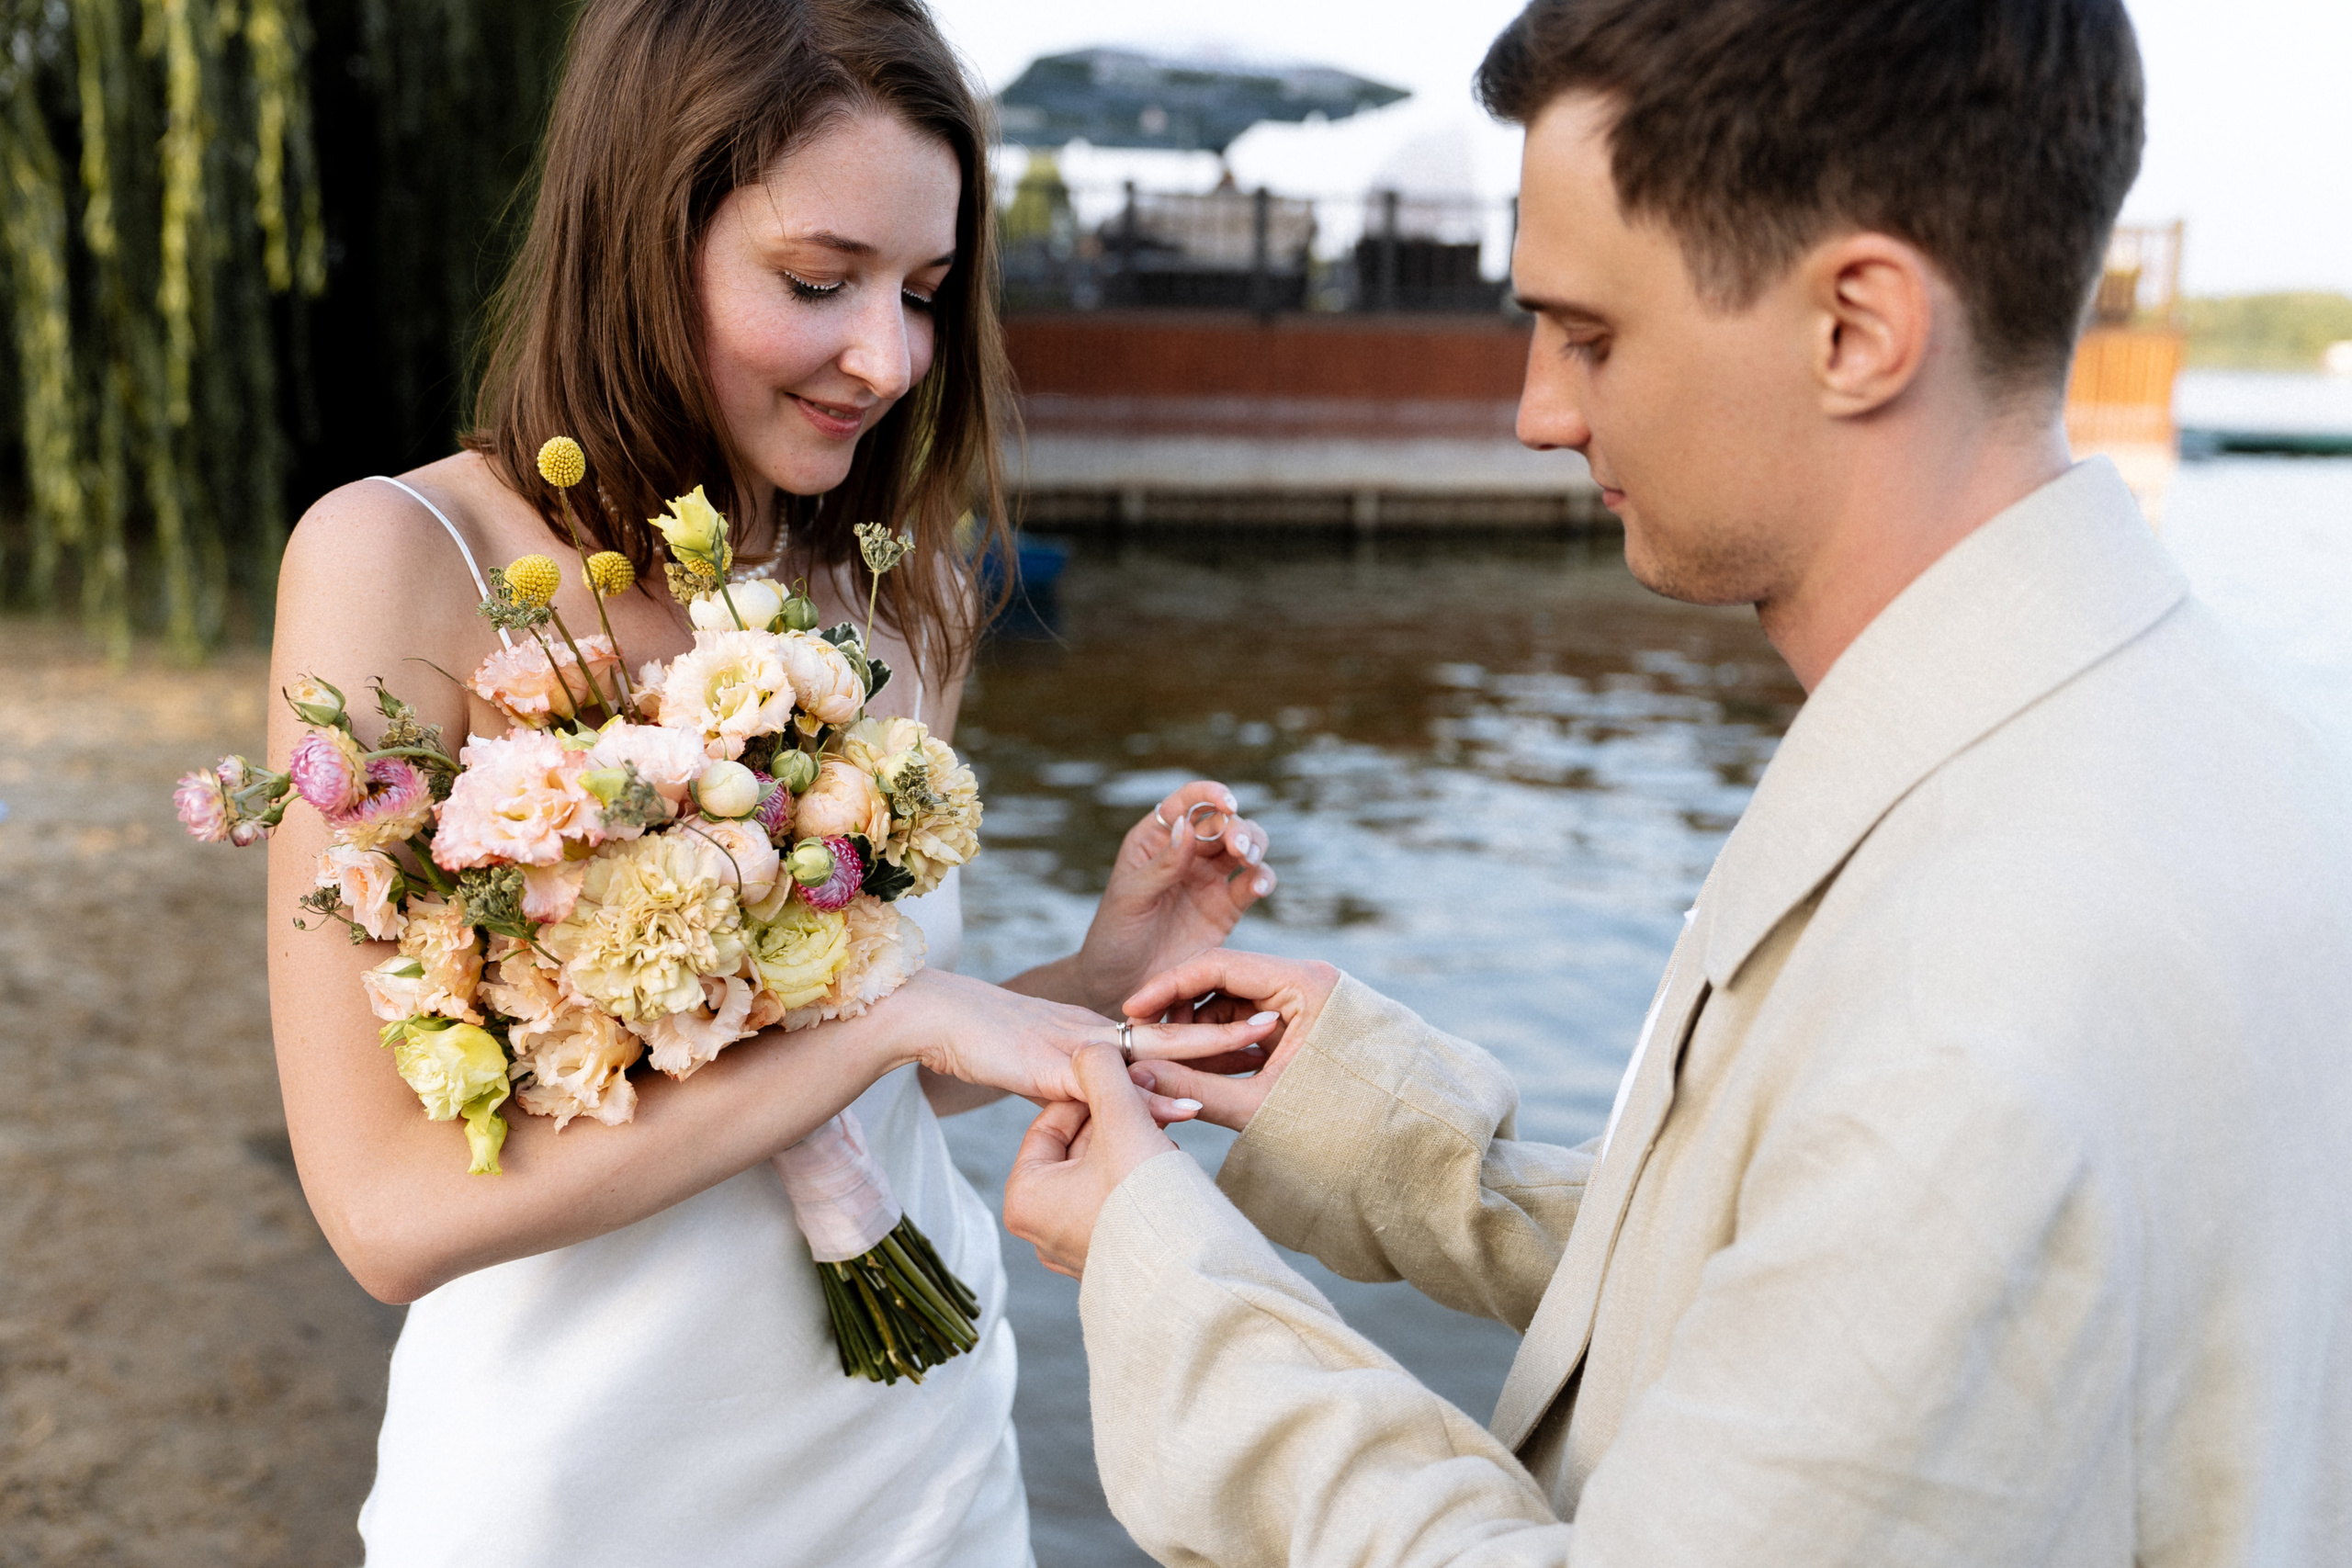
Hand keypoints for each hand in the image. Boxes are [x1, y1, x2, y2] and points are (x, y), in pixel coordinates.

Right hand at [885, 967, 1278, 1113]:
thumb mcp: (1041, 1067)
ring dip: (1208, 1049)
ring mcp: (1076, 1043)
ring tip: (1260, 1048)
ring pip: (1155, 1046)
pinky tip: (1184, 1106)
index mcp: (1099, 1031)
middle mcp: (1097, 1029)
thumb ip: (1078, 1085)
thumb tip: (1107, 1110)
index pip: (1167, 1027)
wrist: (929, 1019)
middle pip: (1177, 1026)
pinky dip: (1151, 1096)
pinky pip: (1112, 1083)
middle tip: (1283, 1022)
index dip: (1212, 1028)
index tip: (1261, 1030)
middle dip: (1231, 1026)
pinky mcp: (1052, 1066)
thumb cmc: (979, 1043)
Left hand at [1004, 1046, 1178, 1277]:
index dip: (1090, 1092)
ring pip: (1099, 1173)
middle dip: (1115, 1121)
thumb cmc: (1147, 1197)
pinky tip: (1168, 1164)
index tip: (1122, 1078)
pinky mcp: (1107, 1260)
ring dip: (1130, 1145)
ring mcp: (1073, 1248)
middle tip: (1150, 1102)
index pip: (1050, 1123)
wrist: (1193, 1270)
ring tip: (1163, 1131)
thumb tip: (1090, 1046)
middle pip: (1076, 1149)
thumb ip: (1101, 1073)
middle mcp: (1039, 1229)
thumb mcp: (1120, 1119)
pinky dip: (1138, 1177)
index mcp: (1024, 1198)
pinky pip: (1115, 1202)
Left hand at [1071, 781, 1275, 1014]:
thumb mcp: (1131, 898)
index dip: (1210, 794)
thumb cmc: (1115, 937)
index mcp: (1157, 840)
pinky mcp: (1227, 907)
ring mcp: (1210, 879)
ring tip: (1250, 862)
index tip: (1227, 802)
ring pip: (1246, 846)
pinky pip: (1253, 883)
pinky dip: (1263, 879)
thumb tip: (1189, 825)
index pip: (1186, 803)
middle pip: (1224, 822)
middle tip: (1238, 849)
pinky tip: (1260, 887)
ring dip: (1255, 846)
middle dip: (1237, 827)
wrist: (1123, 985)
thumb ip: (1162, 865)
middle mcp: (1187, 853)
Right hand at [1118, 951, 1339, 1133]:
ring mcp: (1303, 1000)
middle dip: (1180, 1010)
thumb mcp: (1260, 1105)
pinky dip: (1220, 1043)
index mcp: (1305, 983)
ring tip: (1168, 1063)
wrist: (1395, 1139)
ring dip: (1199, 1030)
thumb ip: (1196, 1088)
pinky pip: (1248, 1023)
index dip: (1168, 985)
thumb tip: (1137, 1076)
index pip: (1220, 964)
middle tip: (1143, 1040)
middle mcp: (1305, 980)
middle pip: (1223, 980)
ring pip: (1232, 1003)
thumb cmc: (1339, 1121)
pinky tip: (1197, 1069)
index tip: (1132, 1009)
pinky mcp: (1301, 1022)